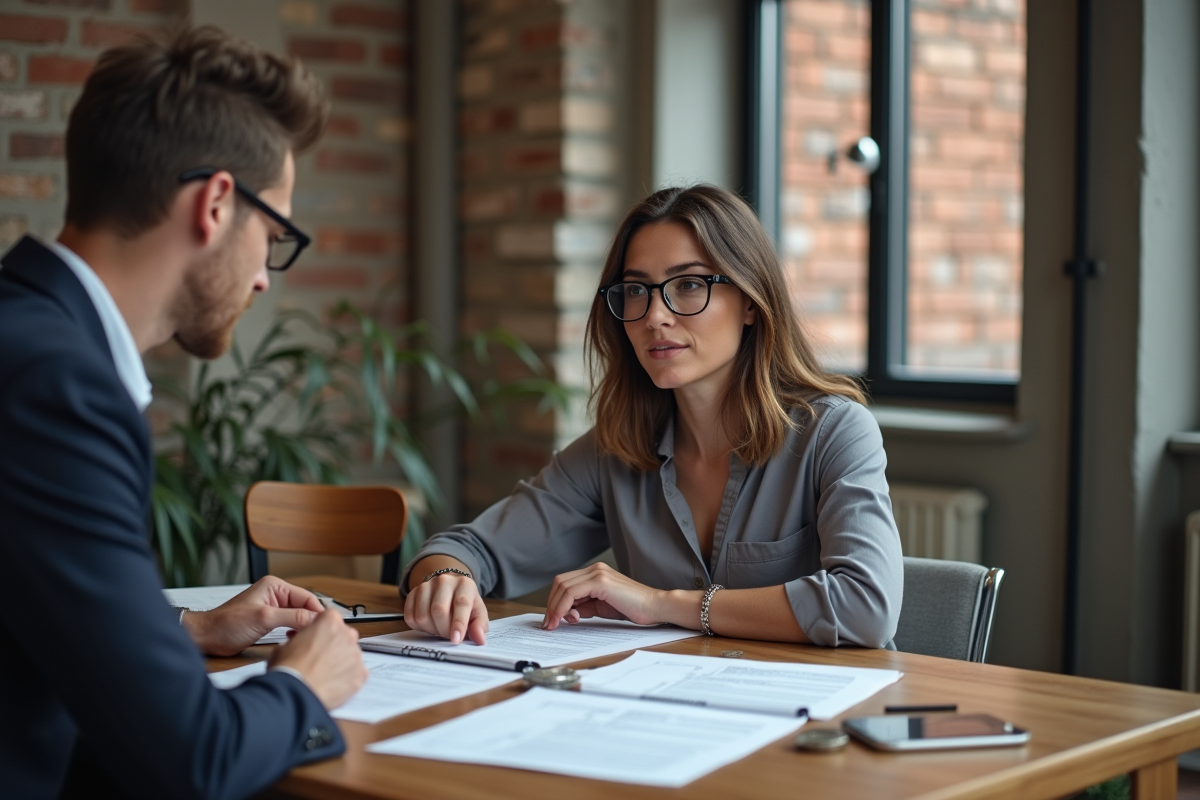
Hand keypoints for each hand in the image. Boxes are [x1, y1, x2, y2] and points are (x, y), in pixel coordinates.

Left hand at [183, 576, 323, 656]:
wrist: (207, 637)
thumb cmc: (227, 624)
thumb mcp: (264, 619)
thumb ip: (292, 617)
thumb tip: (315, 619)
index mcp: (275, 587)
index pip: (306, 597)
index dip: (318, 612)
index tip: (327, 626)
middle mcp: (275, 594)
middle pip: (304, 606)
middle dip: (311, 620)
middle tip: (319, 635)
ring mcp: (272, 608)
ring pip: (298, 616)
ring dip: (303, 627)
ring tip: (308, 639)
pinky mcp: (268, 620)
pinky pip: (289, 623)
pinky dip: (294, 631)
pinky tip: (294, 639)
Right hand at [270, 609, 366, 709]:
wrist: (295, 693)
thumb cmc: (289, 669)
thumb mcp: (284, 645)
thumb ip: (299, 639)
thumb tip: (297, 645)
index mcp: (330, 621)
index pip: (331, 618)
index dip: (321, 629)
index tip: (315, 638)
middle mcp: (347, 634)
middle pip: (344, 635)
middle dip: (334, 645)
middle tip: (319, 658)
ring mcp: (356, 654)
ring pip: (351, 655)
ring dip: (341, 662)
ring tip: (324, 674)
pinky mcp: (361, 674)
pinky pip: (357, 673)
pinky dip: (348, 678)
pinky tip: (334, 684)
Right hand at [404, 559, 488, 644]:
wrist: (449, 587)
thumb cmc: (465, 603)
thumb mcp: (478, 612)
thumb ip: (480, 625)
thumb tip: (479, 639)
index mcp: (464, 584)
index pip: (461, 603)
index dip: (458, 624)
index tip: (456, 640)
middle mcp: (444, 581)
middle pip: (438, 610)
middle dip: (444, 630)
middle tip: (449, 636)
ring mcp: (426, 586)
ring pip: (422, 615)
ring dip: (431, 630)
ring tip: (440, 628)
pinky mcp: (412, 593)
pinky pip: (410, 617)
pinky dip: (419, 627)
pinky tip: (429, 624)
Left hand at [542, 562, 662, 629]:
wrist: (654, 607)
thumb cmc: (633, 608)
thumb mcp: (602, 607)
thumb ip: (584, 607)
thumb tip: (566, 613)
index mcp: (595, 572)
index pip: (565, 583)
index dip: (554, 601)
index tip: (551, 619)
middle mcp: (595, 569)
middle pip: (560, 582)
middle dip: (551, 605)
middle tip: (549, 624)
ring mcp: (597, 573)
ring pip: (563, 586)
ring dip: (554, 607)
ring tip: (554, 624)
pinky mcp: (600, 581)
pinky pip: (572, 593)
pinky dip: (563, 607)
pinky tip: (565, 619)